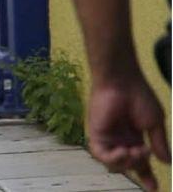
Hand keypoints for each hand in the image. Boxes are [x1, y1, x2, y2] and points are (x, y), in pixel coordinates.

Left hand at [86, 74, 169, 190]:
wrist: (122, 81)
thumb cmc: (140, 96)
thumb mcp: (155, 123)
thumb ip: (159, 143)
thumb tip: (166, 162)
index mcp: (135, 137)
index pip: (141, 162)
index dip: (147, 176)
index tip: (154, 188)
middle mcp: (120, 140)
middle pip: (128, 165)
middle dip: (139, 166)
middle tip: (145, 153)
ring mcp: (108, 137)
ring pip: (114, 164)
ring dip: (127, 162)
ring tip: (135, 150)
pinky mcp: (96, 133)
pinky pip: (101, 155)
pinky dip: (114, 158)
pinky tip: (124, 151)